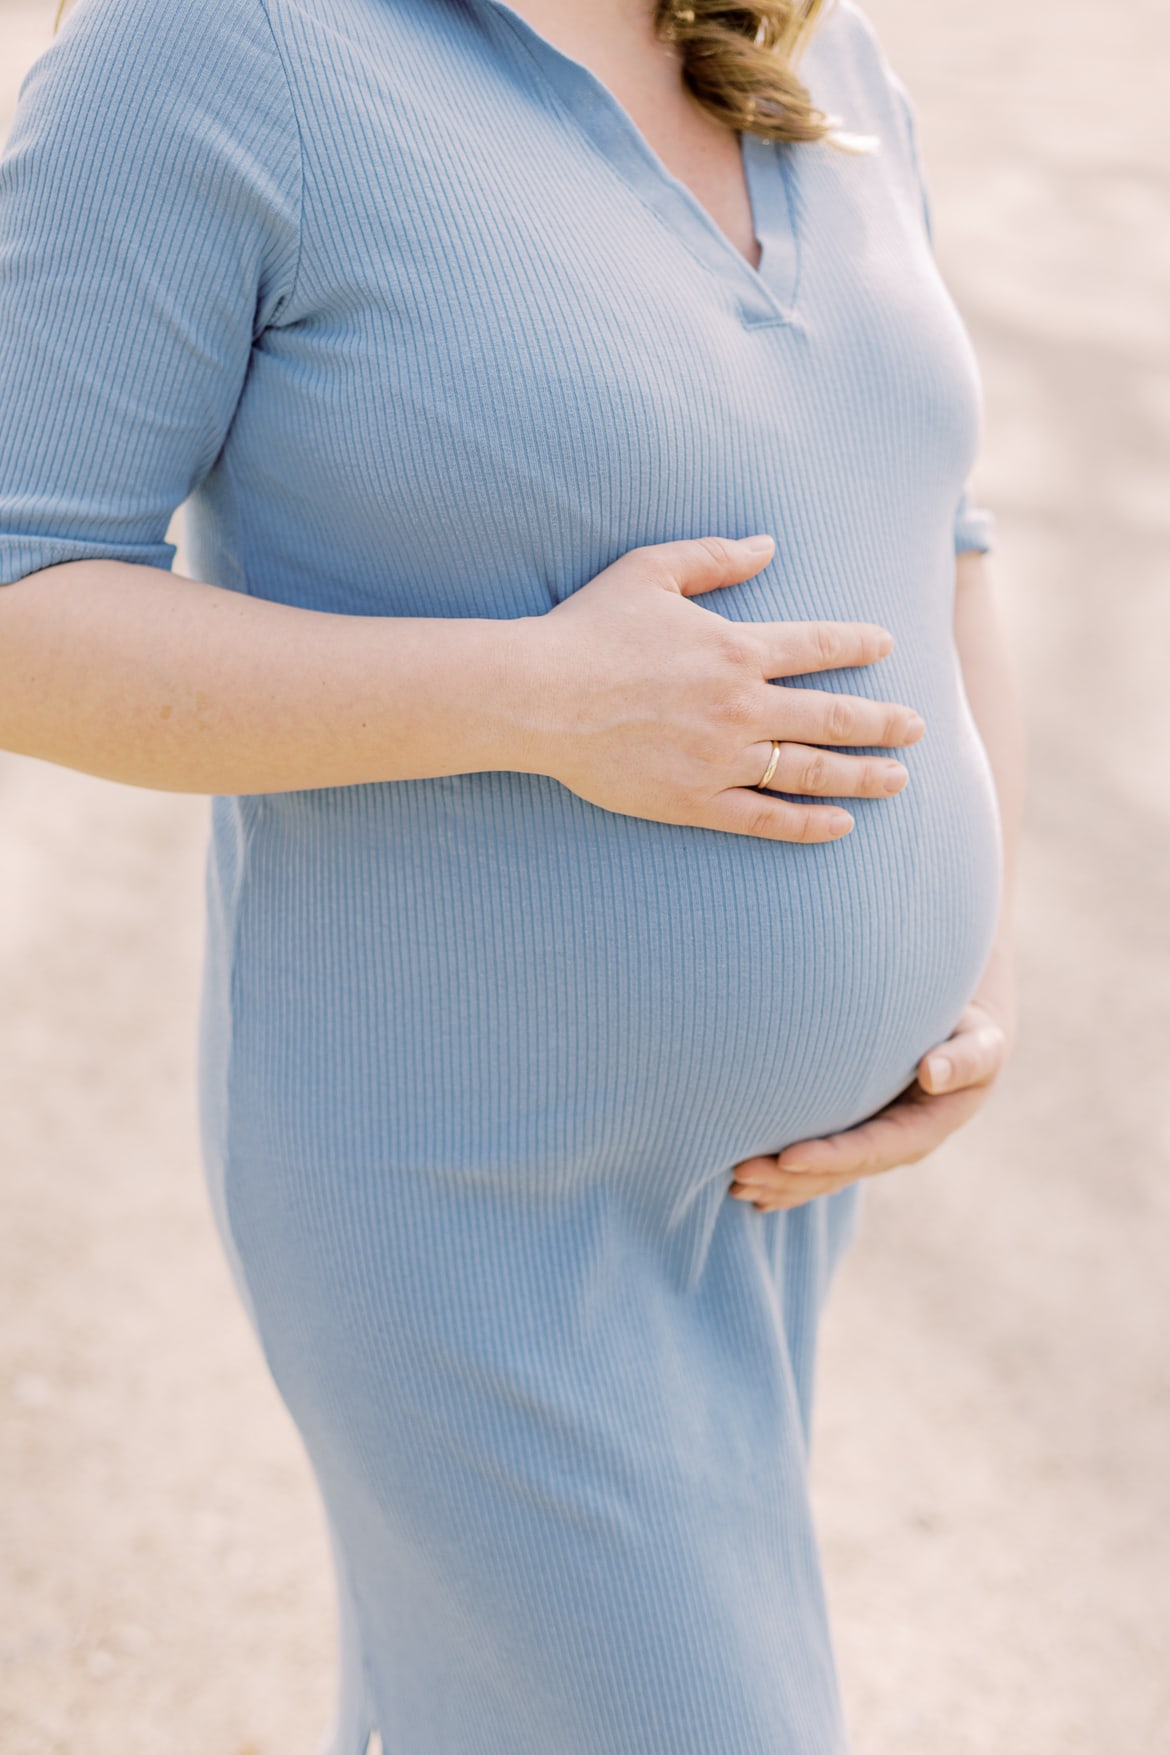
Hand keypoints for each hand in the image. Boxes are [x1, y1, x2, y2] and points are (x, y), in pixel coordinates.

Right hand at [513, 534, 924, 843]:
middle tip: (917, 728)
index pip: (819, 646)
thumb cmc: (588, 629)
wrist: (539, 697)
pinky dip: (808, 824)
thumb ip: (715, 556)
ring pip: (811, 770)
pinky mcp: (695, 800)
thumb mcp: (651, 571)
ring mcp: (722, 758)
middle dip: (883, 722)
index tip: (885, 646)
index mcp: (737, 648)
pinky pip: (765, 817)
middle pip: (834, 716)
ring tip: (898, 780)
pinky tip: (840, 825)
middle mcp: (742, 706)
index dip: (858, 644)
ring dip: (862, 775)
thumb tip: (768, 545)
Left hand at [728, 1000, 1009, 1210]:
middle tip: (739, 1176)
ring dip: (779, 1183)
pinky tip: (751, 1189)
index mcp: (922, 1131)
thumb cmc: (972, 1033)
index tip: (787, 1156)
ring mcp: (874, 1145)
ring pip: (823, 1175)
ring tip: (734, 1183)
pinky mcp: (857, 1136)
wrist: (967, 1040)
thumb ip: (965, 1059)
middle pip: (837, 1171)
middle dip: (789, 1178)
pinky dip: (786, 1178)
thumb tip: (932, 1072)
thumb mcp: (981, 1044)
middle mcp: (895, 1146)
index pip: (869, 1150)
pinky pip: (820, 1165)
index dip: (829, 1157)